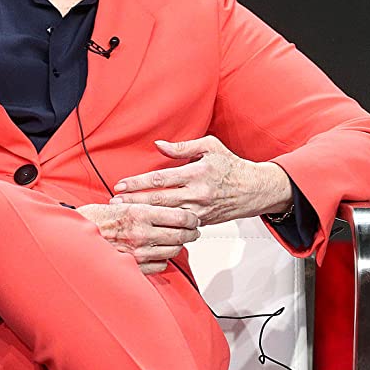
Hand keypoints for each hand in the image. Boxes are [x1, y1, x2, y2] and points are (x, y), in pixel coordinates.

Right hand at [75, 202, 200, 274]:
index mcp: (140, 213)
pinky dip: (163, 259)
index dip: (192, 218)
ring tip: (179, 241)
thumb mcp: (121, 204)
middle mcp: (142, 233)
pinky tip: (160, 253)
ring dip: (178, 246)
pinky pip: (160, 265)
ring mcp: (138, 252)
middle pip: (181, 235)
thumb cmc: (93, 219)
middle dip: (191, 233)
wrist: (71, 239)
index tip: (194, 218)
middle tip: (193, 231)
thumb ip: (145, 206)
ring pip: (173, 250)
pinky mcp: (133, 266)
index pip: (180, 216)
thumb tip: (166, 208)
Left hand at [110, 135, 293, 226]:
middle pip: (159, 200)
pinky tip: (147, 224)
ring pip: (166, 214)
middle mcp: (198, 193)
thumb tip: (159, 145)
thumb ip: (183, 147)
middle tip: (115, 203)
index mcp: (198, 172)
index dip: (139, 183)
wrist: (254, 189)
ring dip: (145, 214)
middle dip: (135, 202)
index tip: (121, 185)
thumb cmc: (231, 165)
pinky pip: (178, 224)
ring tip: (126, 214)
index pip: (161, 179)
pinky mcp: (202, 221)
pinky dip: (162, 224)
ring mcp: (200, 210)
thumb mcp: (210, 147)